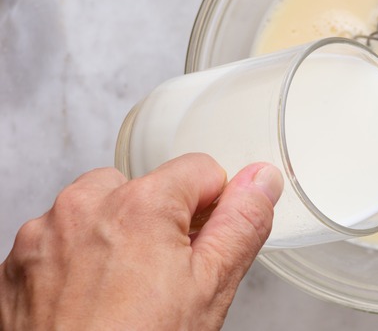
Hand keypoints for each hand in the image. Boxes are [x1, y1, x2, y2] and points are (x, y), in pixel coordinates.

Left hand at [0, 153, 282, 329]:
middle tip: (166, 278)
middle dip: (161, 222)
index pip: (200, 170)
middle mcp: (84, 206)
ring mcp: (44, 234)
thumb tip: (261, 180)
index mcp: (140, 204)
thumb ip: (242, 223)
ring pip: (100, 210)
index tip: (203, 247)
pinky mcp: (19, 262)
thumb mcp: (212, 287)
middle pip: (146, 188)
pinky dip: (79, 259)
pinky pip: (62, 238)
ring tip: (126, 292)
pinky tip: (93, 300)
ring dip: (117, 236)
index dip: (213, 209)